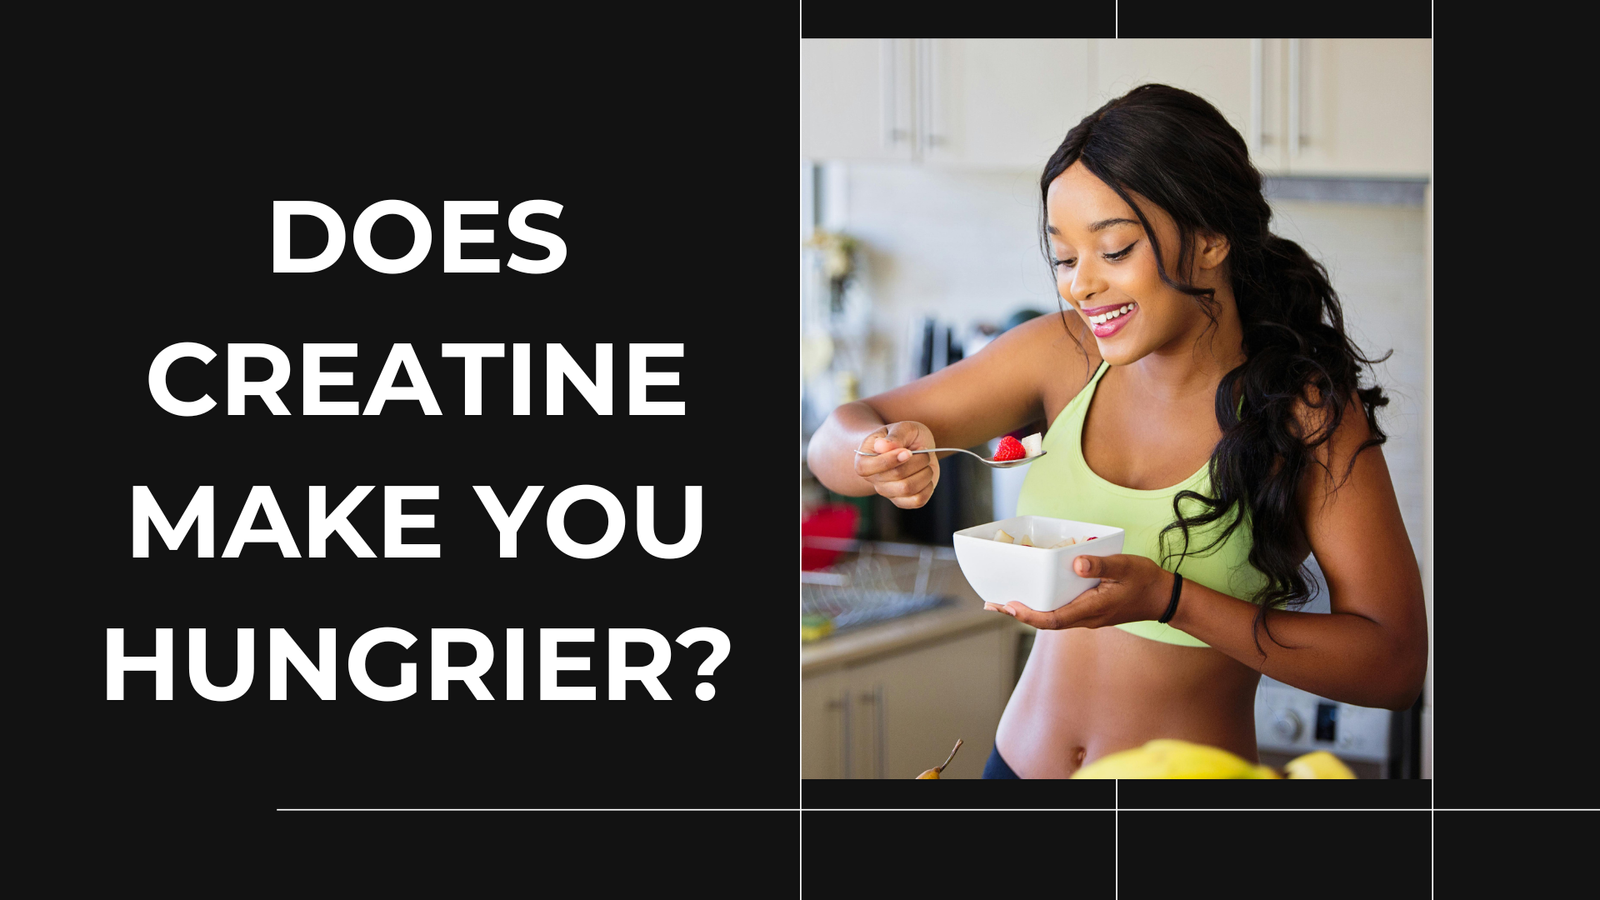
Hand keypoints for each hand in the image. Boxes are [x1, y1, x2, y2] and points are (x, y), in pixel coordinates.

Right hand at [853, 421, 939, 508]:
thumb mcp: (902, 428)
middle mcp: (873, 479)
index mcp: (864, 461)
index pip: (871, 467)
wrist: (912, 447)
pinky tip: (925, 475)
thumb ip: (894, 436)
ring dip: (925, 472)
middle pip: (897, 476)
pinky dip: (928, 486)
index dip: (892, 459)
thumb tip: (882, 447)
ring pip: (908, 489)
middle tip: (922, 451)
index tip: (908, 451)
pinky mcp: (903, 501)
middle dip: (917, 460)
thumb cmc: (903, 436)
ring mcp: (887, 492)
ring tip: (925, 462)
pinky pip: (917, 501)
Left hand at [986, 553, 1171, 629]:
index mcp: (1091, 610)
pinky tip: (1034, 596)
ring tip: (1004, 602)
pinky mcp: (1089, 612)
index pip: (1052, 620)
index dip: (1028, 615)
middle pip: (1045, 622)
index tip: (1009, 606)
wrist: (1163, 598)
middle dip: (1018, 614)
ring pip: (1051, 618)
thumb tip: (1077, 563)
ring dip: (1028, 612)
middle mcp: (1085, 618)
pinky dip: (1042, 607)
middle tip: (992, 604)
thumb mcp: (1125, 567)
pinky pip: (1060, 613)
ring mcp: (1087, 617)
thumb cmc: (1144, 581)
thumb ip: (1101, 565)